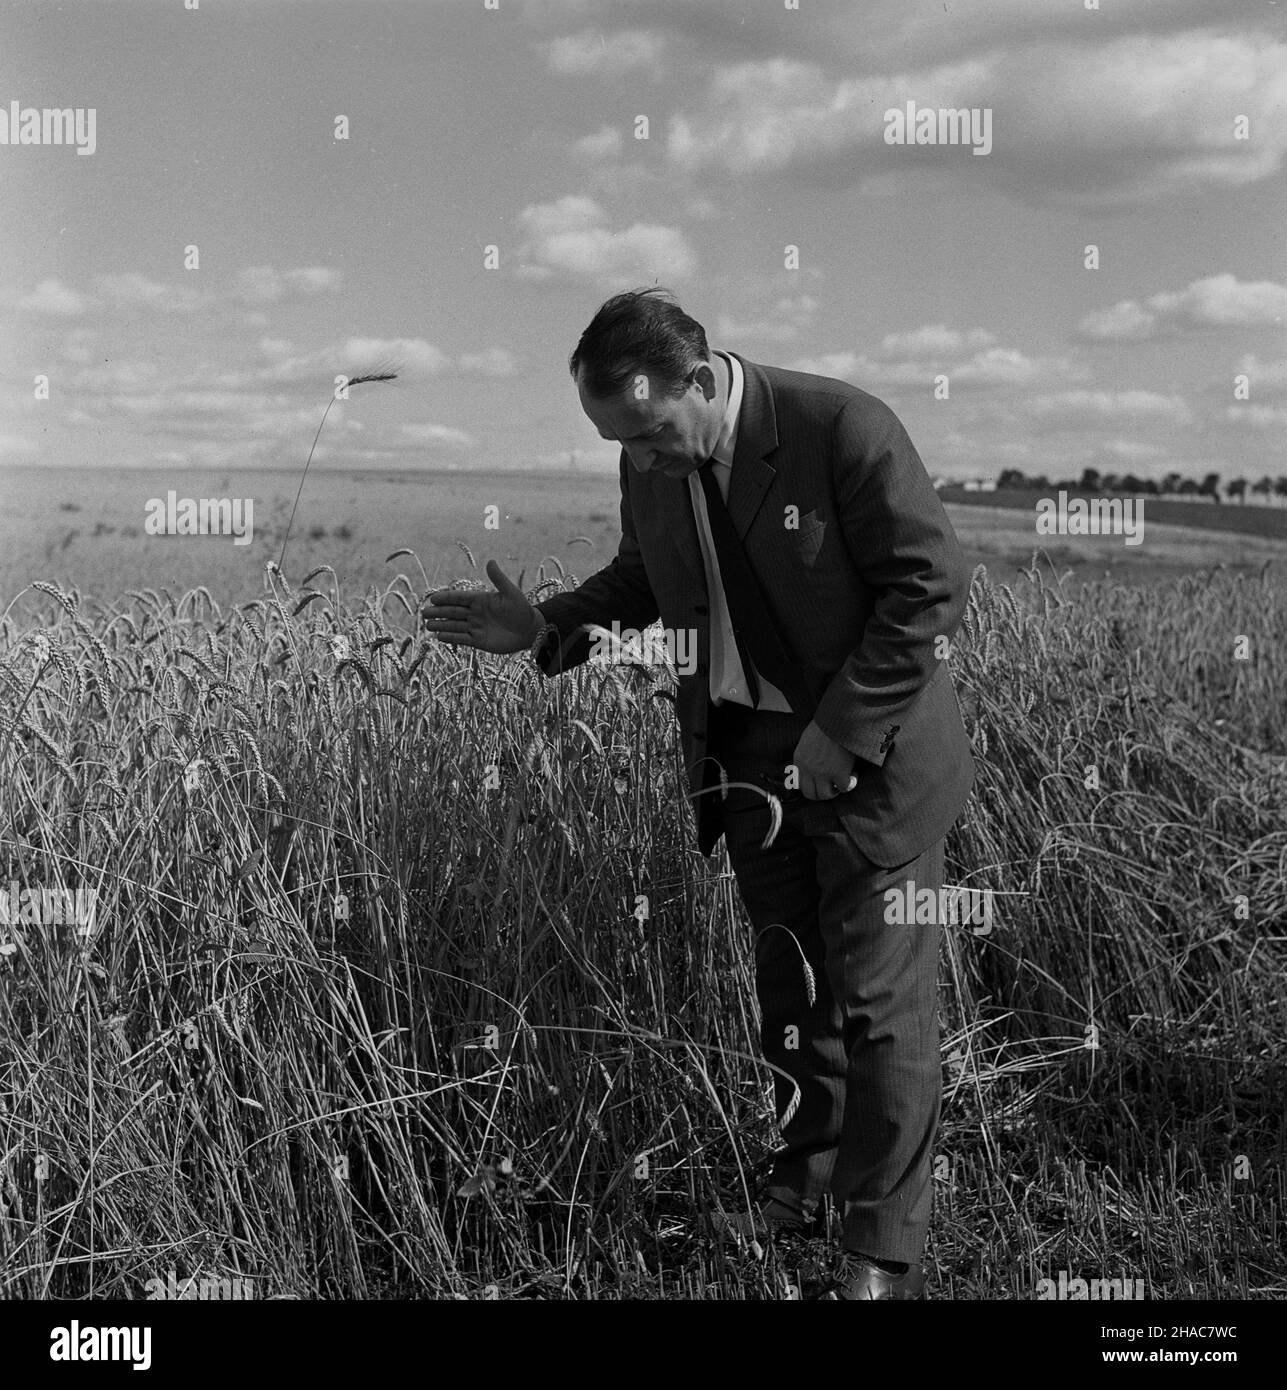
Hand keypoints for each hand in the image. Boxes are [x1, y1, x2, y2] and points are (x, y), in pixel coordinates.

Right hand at [421, 559, 540, 654]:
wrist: (530, 631)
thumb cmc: (521, 609)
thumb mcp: (510, 593)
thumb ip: (499, 579)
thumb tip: (490, 561)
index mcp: (480, 600)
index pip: (459, 598)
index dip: (446, 598)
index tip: (433, 598)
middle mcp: (475, 613)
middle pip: (453, 612)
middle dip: (439, 612)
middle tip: (424, 613)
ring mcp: (475, 627)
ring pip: (454, 625)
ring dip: (441, 625)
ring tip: (427, 625)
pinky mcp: (478, 641)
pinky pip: (461, 639)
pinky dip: (451, 638)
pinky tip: (439, 637)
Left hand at [792, 721, 857, 800]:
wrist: (840, 719)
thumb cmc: (827, 724)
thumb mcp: (808, 739)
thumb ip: (807, 754)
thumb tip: (812, 763)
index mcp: (799, 760)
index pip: (799, 784)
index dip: (811, 786)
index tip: (821, 782)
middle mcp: (808, 769)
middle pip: (810, 794)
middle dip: (821, 793)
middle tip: (832, 786)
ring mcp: (823, 773)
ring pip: (826, 795)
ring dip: (835, 791)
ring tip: (843, 780)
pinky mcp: (839, 774)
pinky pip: (844, 788)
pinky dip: (851, 784)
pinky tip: (854, 773)